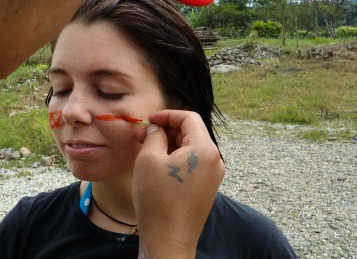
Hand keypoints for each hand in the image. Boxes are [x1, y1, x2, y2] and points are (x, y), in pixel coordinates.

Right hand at [133, 110, 224, 258]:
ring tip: (146, 151)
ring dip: (169, 145)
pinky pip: (193, 165)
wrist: (168, 240)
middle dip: (166, 131)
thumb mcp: (149, 159)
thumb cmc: (158, 200)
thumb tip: (156, 129)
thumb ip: (154, 136)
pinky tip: (158, 166)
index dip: (167, 115)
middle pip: (191, 133)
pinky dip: (176, 160)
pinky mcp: (206, 189)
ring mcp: (213, 177)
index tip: (148, 120)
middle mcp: (215, 161)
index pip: (189, 118)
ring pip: (191, 149)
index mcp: (206, 149)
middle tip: (141, 137)